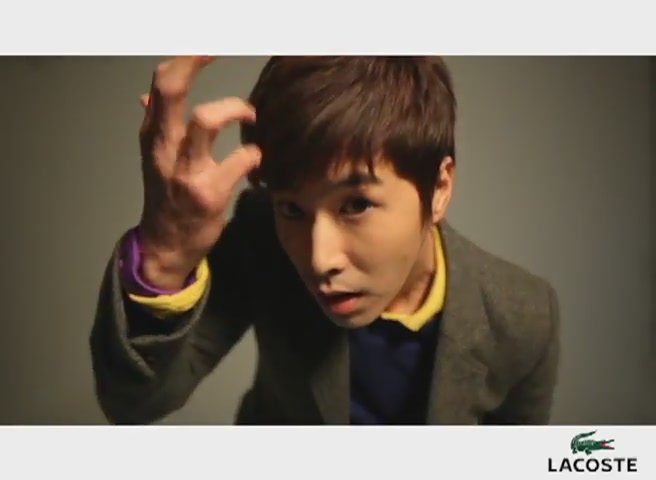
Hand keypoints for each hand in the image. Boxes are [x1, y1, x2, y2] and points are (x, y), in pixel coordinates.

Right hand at [136, 56, 260, 288]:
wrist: (167, 246)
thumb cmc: (166, 199)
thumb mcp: (154, 160)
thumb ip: (156, 127)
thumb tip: (147, 97)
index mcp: (152, 136)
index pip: (162, 84)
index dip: (186, 59)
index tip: (208, 48)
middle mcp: (164, 149)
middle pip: (173, 91)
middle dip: (197, 62)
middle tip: (219, 52)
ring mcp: (185, 171)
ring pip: (205, 120)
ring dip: (236, 110)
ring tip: (250, 117)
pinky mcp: (209, 193)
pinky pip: (241, 160)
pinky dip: (254, 155)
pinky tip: (256, 160)